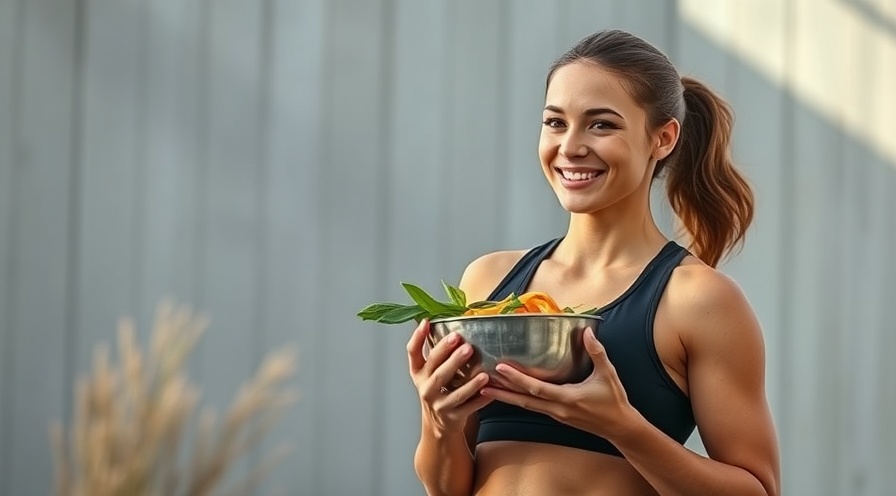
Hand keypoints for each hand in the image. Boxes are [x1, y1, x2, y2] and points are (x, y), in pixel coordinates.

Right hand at [407, 319, 492, 432]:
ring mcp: (439, 404)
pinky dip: (480, 401)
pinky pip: (468, 408)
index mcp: (419, 372)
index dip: (418, 337)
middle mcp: (426, 388)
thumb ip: (437, 352)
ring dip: (470, 384)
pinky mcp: (452, 417)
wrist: (438, 424)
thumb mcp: (430, 371)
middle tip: (465, 345)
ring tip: (484, 374)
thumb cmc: (439, 389)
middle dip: (452, 358)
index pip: (413, 353)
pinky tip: (490, 392)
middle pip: (437, 372)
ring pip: (455, 393)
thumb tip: (449, 320)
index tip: (426, 322)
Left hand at [480, 327, 634, 438]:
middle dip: (501, 392)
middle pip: (523, 401)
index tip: (500, 369)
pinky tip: (508, 394)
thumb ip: (597, 352)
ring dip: (506, 397)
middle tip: (480, 383)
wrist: (620, 428)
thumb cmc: (614, 401)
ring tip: (485, 389)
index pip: (536, 389)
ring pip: (525, 405)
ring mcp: (555, 415)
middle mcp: (557, 409)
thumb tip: (587, 331)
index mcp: (567, 399)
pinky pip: (532, 407)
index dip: (517, 379)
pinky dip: (518, 400)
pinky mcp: (556, 416)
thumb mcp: (608, 374)